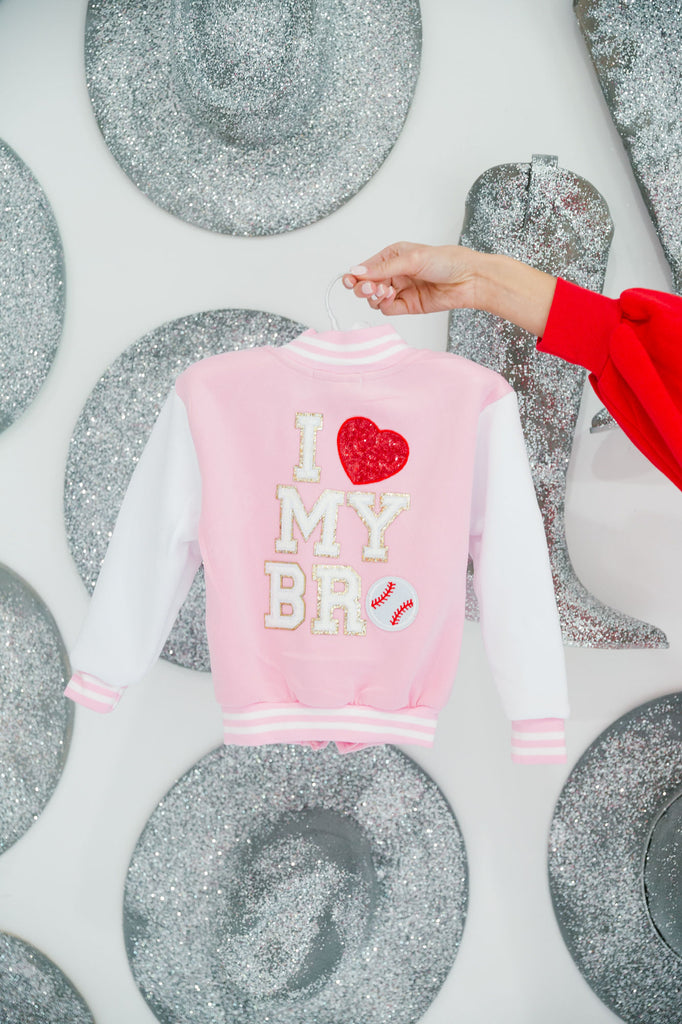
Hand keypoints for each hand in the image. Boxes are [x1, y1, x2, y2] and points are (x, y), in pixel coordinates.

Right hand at [342, 242, 481, 314]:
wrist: (468, 280)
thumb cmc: (446, 261)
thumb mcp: (411, 259)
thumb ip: (383, 268)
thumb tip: (357, 271)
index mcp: (392, 256)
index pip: (365, 268)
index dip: (355, 275)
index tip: (350, 281)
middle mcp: (394, 273)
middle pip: (366, 285)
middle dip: (364, 287)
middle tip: (370, 288)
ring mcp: (400, 290)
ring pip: (374, 298)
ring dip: (375, 297)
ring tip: (386, 292)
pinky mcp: (407, 305)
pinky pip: (387, 309)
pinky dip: (385, 305)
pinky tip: (393, 298)